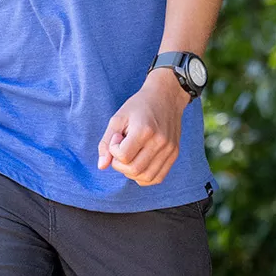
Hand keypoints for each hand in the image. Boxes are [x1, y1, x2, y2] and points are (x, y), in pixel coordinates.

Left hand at [97, 71, 189, 185]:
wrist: (166, 97)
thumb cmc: (139, 106)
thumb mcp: (118, 118)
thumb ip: (106, 142)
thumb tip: (101, 166)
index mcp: (145, 130)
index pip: (123, 156)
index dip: (113, 150)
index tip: (117, 138)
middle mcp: (160, 142)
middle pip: (134, 170)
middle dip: (119, 165)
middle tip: (121, 149)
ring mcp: (170, 150)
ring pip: (146, 177)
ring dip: (131, 173)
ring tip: (130, 157)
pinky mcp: (174, 154)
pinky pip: (158, 178)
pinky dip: (144, 177)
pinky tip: (139, 164)